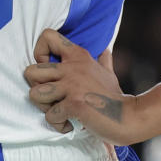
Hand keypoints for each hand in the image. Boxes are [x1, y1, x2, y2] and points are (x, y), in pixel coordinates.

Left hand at [24, 29, 139, 144]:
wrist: (129, 117)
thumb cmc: (116, 97)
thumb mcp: (109, 74)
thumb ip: (103, 61)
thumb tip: (106, 50)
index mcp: (78, 56)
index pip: (47, 37)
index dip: (39, 53)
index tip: (49, 71)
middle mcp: (72, 68)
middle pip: (30, 71)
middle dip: (36, 87)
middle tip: (51, 98)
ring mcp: (72, 86)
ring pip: (34, 94)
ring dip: (44, 107)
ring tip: (58, 111)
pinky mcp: (74, 104)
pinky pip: (50, 115)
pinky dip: (58, 124)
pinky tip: (70, 124)